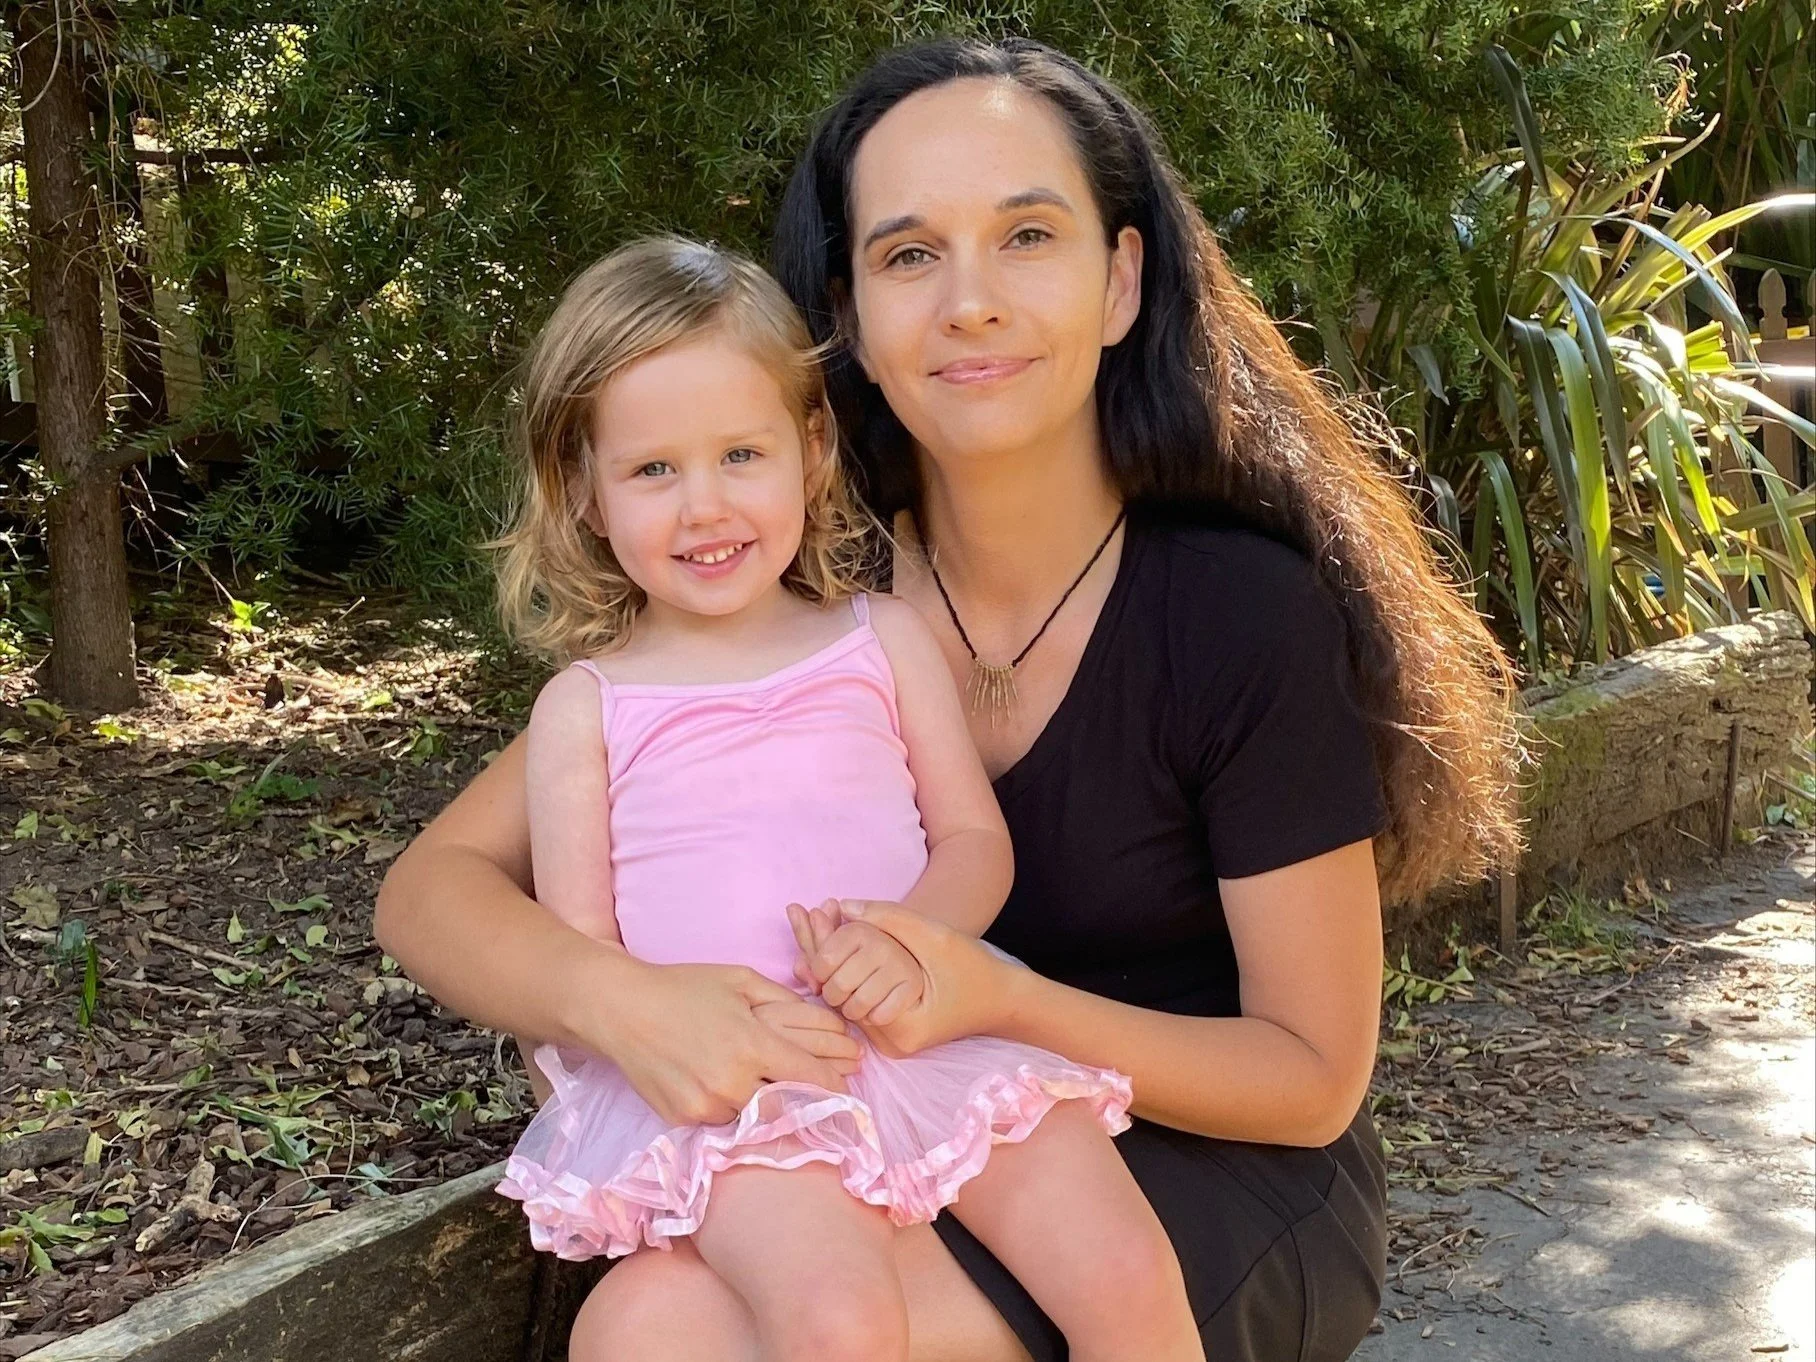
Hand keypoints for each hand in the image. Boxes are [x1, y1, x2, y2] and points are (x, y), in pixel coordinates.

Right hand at [588, 957, 856, 1126]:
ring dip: (761, 1104)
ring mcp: (706, 1105)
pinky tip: (721, 1085)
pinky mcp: (684, 1118)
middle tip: (813, 1091)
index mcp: (752, 1044)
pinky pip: (721, 1120)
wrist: (621, 1009)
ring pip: (752, 1115)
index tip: (846, 1087)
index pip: (810, 1077)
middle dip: (801, 1097)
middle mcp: (732, 1082)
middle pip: (786, 1104)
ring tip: (758, 1084)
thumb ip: (784, 1000)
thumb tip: (819, 1018)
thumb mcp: (740, 980)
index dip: (833, 1084)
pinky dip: (728, 1107)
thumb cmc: (683, 987)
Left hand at [792, 899, 1013, 1055]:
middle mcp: (891, 1044)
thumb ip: (889, 919)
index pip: (843, 987)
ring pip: (845, 1000)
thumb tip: (843, 905)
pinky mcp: (893, 1036)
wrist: (1002, 999)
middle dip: (824, 957)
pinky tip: (845, 949)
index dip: (825, 949)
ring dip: (836, 966)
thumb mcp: (933, 937)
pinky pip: (859, 1004)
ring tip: (820, 925)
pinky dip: (850, 976)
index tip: (812, 913)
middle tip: (809, 914)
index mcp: (901, 1027)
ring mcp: (891, 1044)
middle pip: (838, 996)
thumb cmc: (973, 968)